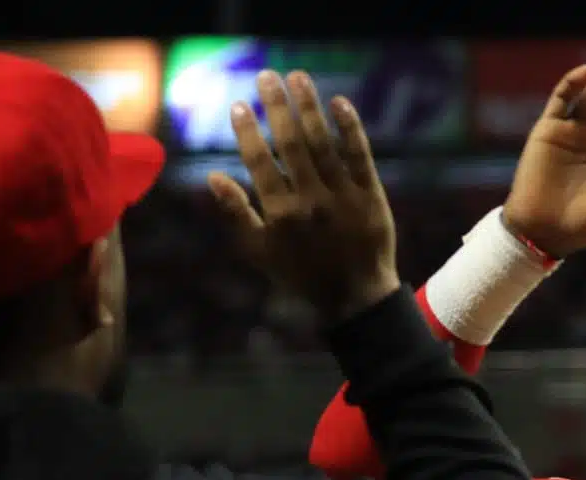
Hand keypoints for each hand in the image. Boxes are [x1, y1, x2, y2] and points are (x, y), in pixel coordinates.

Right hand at [208, 70, 398, 322]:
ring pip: (324, 143)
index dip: (248, 131)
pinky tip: (340, 102)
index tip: (239, 105)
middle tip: (267, 76)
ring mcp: (343, 197)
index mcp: (281, 214)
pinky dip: (350, 128)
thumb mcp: (262, 252)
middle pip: (291, 144)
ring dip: (310, 107)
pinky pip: (360, 156)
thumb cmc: (303, 274)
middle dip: (277, 106)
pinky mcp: (371, 196)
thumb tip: (214, 176)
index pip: (260, 162)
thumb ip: (238, 213)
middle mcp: (311, 202)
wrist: (357, 297)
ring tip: (298, 77)